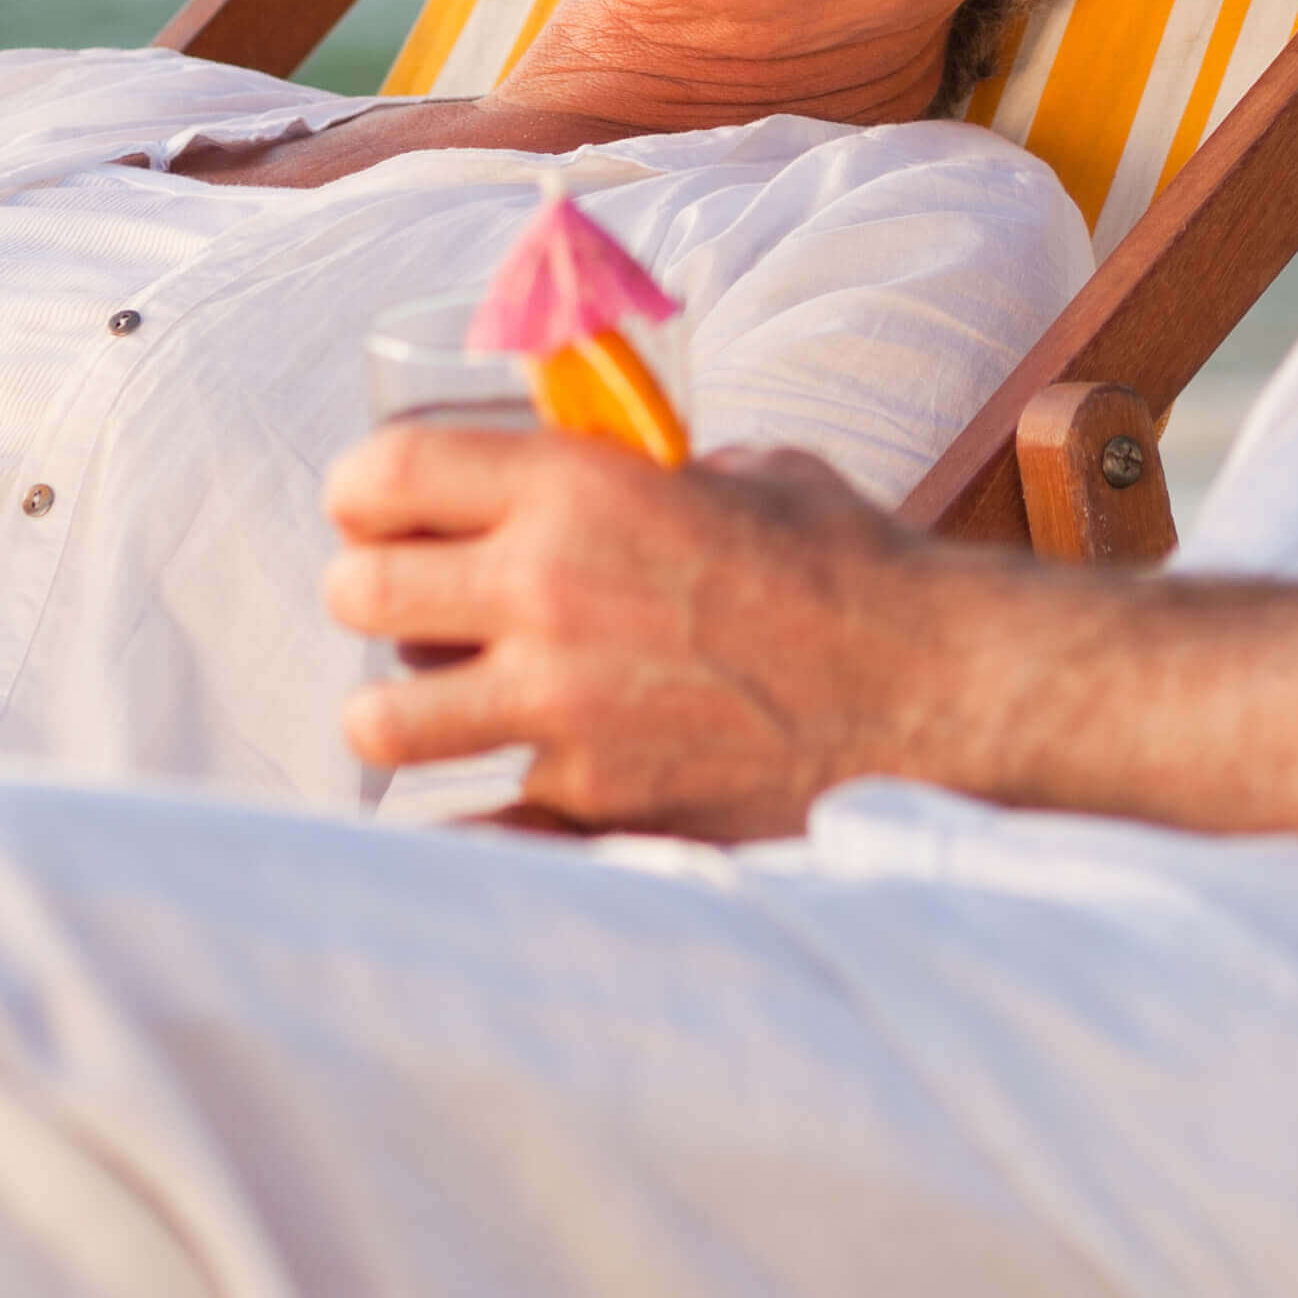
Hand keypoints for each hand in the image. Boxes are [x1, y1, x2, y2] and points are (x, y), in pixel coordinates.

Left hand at [322, 427, 931, 835]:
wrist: (936, 692)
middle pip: (361, 592)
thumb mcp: (745, 470)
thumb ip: (649, 470)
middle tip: (403, 608)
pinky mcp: (596, 807)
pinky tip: (473, 810)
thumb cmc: (853, 569)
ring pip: (382, 721)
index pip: (390, 471)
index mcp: (579, 488)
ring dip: (397, 712)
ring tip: (433, 709)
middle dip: (371, 595)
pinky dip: (461, 828)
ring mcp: (563, 711)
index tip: (369, 507)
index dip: (362, 488)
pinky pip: (470, 833)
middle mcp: (549, 593)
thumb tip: (603, 464)